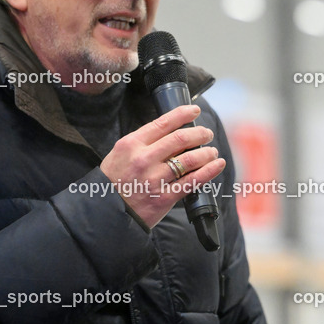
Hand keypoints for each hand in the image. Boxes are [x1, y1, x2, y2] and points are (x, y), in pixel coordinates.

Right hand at [99, 104, 224, 226]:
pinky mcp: (164, 197)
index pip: (163, 123)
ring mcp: (155, 179)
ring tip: (212, 151)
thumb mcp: (120, 154)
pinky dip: (209, 171)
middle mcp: (144, 159)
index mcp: (132, 144)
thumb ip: (142, 142)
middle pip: (181, 138)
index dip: (183, 114)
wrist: (106, 213)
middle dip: (200, 133)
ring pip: (190, 159)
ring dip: (206, 152)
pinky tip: (217, 164)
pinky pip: (193, 181)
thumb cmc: (113, 182)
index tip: (195, 110)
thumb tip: (169, 130)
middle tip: (207, 133)